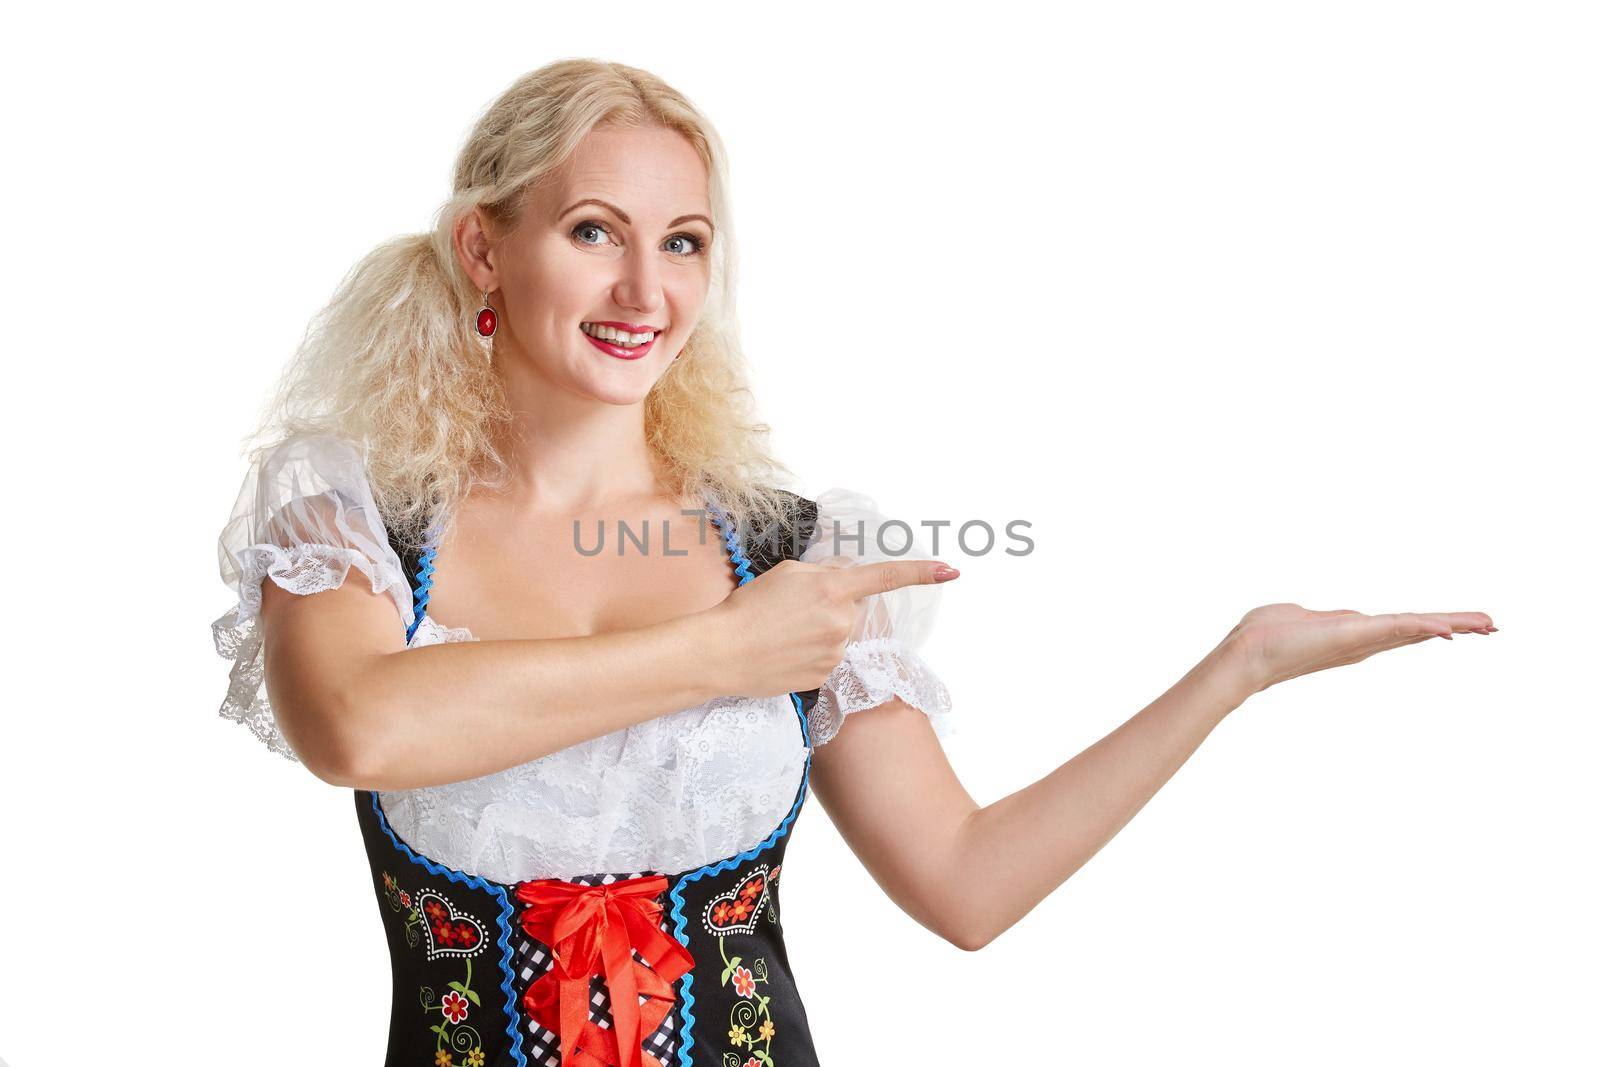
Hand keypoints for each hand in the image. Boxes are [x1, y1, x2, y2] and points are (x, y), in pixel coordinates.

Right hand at [708, 558, 959, 697]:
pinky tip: (785, 652)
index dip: (922, 573)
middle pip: (855, 607)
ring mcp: (836, 652)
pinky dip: (811, 653)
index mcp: (833, 588)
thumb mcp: (787, 573)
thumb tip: (848, 579)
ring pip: (841, 633)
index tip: (951, 570)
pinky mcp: (826, 676)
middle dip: (834, 604)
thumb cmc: (749, 607)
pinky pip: (828, 657)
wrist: (723, 652)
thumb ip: (825, 573)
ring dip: (821, 630)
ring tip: (783, 632)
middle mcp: (842, 621)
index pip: (886, 577)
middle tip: (795, 609)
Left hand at [1217, 602, 1496, 697]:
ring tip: (1488, 624)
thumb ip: (1310, 617)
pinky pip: (1396, 628)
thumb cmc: (1263, 636)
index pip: (1401, 629)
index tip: (1459, 626)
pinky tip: (1449, 630)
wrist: (1247, 654)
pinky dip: (1422, 628)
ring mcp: (1361, 640)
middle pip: (1418, 632)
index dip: (1430, 626)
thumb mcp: (1295, 617)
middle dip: (1456, 626)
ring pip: (1415, 630)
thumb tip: (1307, 615)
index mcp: (1354, 634)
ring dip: (1453, 624)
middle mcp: (1364, 641)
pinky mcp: (1353, 636)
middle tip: (1492, 625)